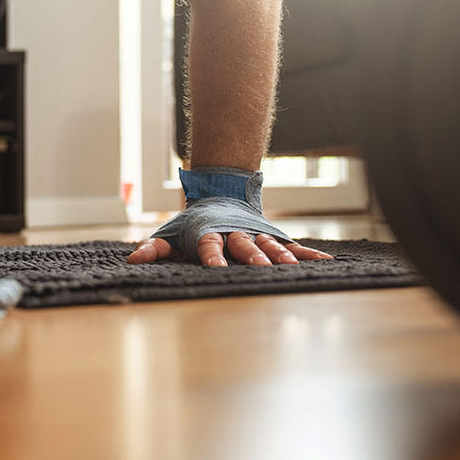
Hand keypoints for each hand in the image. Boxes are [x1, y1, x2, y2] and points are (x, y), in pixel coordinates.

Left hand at [127, 231, 332, 266]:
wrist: (222, 191)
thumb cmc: (194, 222)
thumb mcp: (172, 233)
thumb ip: (155, 247)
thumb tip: (133, 259)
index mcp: (211, 234)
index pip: (210, 245)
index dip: (212, 256)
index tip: (215, 268)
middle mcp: (236, 233)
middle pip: (245, 245)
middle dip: (253, 256)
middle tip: (261, 269)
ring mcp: (257, 234)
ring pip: (270, 245)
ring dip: (281, 256)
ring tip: (291, 268)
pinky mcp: (273, 237)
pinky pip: (293, 246)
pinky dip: (308, 254)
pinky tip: (326, 263)